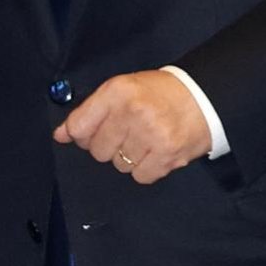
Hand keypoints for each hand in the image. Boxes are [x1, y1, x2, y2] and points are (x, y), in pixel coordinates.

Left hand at [53, 69, 211, 183]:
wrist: (204, 97)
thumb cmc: (161, 93)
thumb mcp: (123, 89)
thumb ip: (90, 111)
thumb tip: (60, 135)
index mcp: (118, 90)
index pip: (78, 126)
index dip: (82, 134)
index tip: (92, 132)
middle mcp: (132, 111)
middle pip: (97, 150)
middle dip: (110, 144)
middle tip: (128, 131)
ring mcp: (151, 134)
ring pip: (118, 165)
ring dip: (129, 157)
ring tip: (146, 139)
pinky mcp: (167, 155)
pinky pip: (139, 176)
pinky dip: (146, 168)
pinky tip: (156, 151)